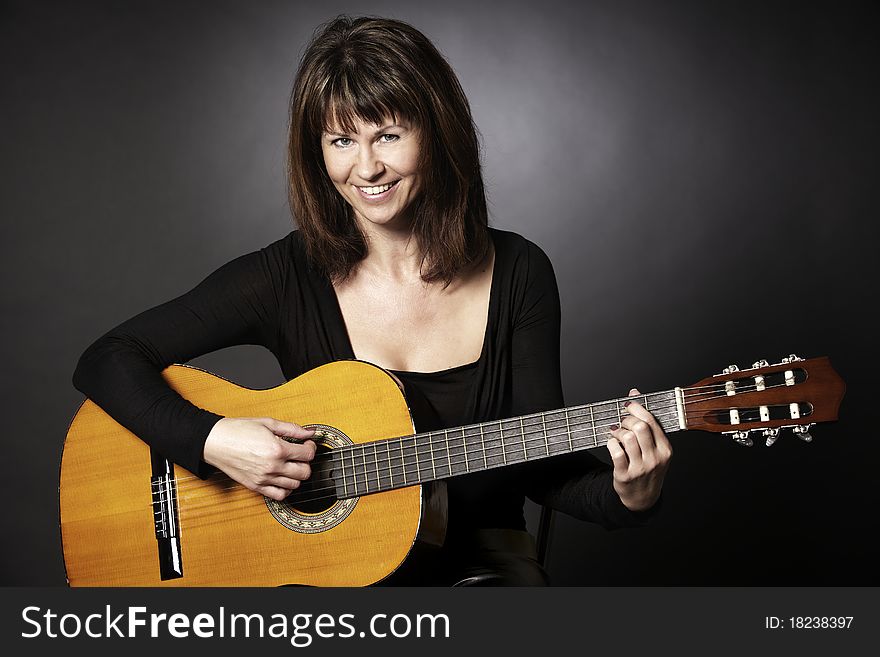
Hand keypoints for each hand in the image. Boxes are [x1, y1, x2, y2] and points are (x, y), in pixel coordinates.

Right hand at [203, 417, 315, 500]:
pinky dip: (286, 489)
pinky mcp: (256, 487)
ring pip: (294, 485)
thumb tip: (309, 432)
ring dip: (297, 475)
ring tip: (290, 465)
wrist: (215, 441)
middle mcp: (272, 467)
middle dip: (306, 462)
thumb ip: (292, 429)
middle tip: (300, 454)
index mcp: (277, 449)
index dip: (311, 447)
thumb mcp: (268, 423)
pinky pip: (279, 495)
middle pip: (305, 472)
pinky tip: (283, 478)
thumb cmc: (237, 430)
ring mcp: (264, 479)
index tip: (307, 443)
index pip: (307, 454)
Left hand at [607, 388, 672, 511]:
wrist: (642, 498)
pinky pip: (615, 452)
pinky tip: (612, 443)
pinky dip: (610, 443)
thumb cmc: (648, 468)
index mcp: (666, 450)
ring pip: (626, 438)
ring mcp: (640, 468)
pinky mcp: (625, 475)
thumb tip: (635, 393)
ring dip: (617, 432)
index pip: (652, 421)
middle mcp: (655, 459)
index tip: (628, 405)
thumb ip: (647, 423)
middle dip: (627, 419)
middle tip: (622, 421)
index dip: (637, 408)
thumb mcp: (655, 448)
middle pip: (640, 427)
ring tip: (616, 433)